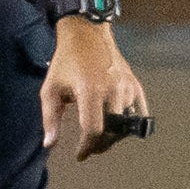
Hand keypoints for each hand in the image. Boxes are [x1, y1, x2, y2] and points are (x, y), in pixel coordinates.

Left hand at [41, 20, 149, 159]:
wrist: (87, 33)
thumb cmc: (65, 62)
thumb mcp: (50, 89)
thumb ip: (50, 119)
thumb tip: (50, 145)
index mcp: (90, 91)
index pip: (94, 130)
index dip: (87, 148)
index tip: (80, 155)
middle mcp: (113, 89)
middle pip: (113, 132)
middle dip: (100, 145)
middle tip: (89, 148)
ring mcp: (127, 86)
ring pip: (126, 124)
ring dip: (114, 136)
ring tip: (101, 137)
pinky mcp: (135, 84)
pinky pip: (138, 112)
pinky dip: (130, 124)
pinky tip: (118, 126)